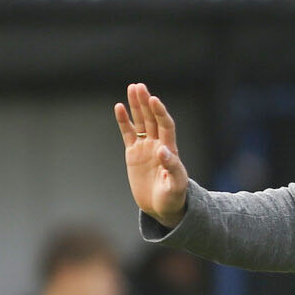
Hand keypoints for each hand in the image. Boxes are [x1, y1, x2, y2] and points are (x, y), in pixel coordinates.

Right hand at [115, 83, 190, 226]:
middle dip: (146, 103)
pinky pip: (128, 133)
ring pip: (140, 122)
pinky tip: (119, 107)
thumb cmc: (173, 198)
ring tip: (132, 88)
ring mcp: (145, 147)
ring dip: (136, 106)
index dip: (160, 112)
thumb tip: (162, 150)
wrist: (162, 207)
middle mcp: (158, 144)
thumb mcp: (176, 186)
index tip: (154, 100)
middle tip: (139, 86)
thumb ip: (172, 167)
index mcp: (170, 149)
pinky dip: (123, 121)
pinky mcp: (133, 154)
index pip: (166, 125)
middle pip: (152, 118)